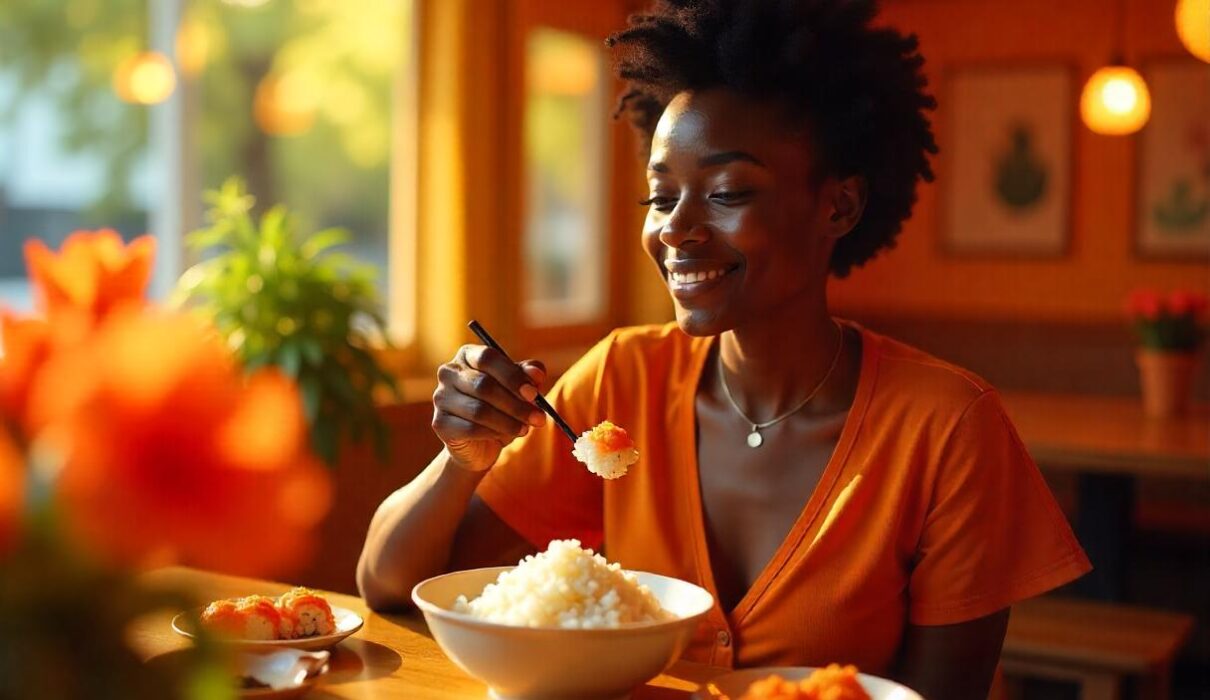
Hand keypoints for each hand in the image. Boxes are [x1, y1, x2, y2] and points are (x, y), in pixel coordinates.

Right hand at [432, 345, 547, 471]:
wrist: (479, 444)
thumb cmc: (501, 408)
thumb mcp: (519, 389)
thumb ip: (529, 376)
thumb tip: (536, 373)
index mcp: (468, 355)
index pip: (488, 358)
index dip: (512, 375)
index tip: (534, 394)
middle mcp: (449, 372)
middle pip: (483, 385)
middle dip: (516, 404)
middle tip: (538, 417)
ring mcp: (441, 397)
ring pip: (479, 410)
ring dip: (508, 422)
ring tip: (525, 429)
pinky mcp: (439, 423)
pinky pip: (471, 428)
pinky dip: (493, 433)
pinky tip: (504, 436)